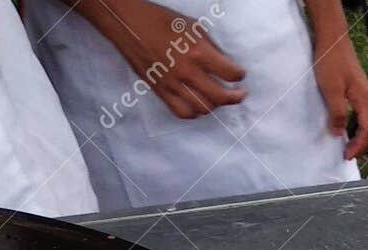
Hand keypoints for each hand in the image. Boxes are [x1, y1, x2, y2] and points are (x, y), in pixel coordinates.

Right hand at [73, 0, 245, 118]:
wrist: (128, 23)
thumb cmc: (160, 20)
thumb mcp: (193, 26)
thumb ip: (212, 47)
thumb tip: (225, 63)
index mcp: (198, 52)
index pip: (230, 73)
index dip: (239, 75)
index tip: (239, 74)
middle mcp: (187, 72)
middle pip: (221, 97)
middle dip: (235, 97)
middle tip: (239, 94)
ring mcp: (173, 84)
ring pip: (203, 108)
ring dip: (215, 105)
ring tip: (218, 99)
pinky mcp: (160, 91)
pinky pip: (182, 112)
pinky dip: (194, 113)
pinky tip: (198, 106)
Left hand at [310, 20, 367, 158]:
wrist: (332, 37)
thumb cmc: (330, 61)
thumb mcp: (330, 90)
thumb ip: (336, 113)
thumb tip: (338, 133)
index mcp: (364, 99)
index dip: (359, 146)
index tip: (347, 156)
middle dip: (362, 143)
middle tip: (348, 154)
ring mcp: (364, 92)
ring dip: (359, 134)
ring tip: (348, 143)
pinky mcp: (357, 87)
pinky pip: (362, 111)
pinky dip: (356, 123)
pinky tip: (346, 125)